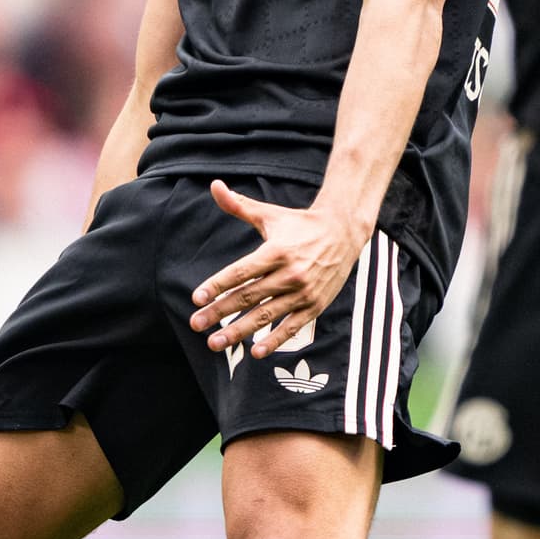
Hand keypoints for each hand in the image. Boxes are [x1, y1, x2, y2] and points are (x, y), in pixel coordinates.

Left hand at [188, 180, 367, 357]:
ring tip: (216, 343)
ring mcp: (303, 292)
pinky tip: (255, 353)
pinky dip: (274, 341)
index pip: (241, 272)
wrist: (344, 232)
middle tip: (195, 325)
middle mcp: (289, 273)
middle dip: (219, 312)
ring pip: (265, 316)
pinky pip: (291, 327)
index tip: (197, 298)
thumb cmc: (300, 224)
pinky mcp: (314, 306)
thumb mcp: (269, 214)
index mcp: (276, 250)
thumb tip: (213, 185)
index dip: (218, 285)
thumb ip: (239, 205)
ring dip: (239, 332)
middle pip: (248, 297)